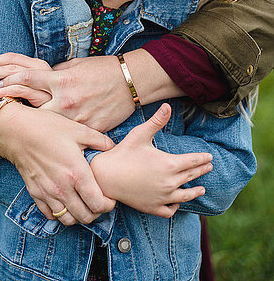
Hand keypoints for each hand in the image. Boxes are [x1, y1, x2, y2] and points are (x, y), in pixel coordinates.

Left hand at [0, 53, 51, 106]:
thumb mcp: (35, 85)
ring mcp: (42, 82)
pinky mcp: (42, 96)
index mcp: (37, 65)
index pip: (12, 56)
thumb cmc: (47, 99)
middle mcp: (41, 69)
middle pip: (11, 63)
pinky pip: (20, 89)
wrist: (66, 113)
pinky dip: (5, 90)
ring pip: (15, 73)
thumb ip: (20, 78)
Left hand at [0, 55, 134, 131]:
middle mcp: (65, 100)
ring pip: (46, 126)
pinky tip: (46, 143)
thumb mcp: (75, 66)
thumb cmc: (102, 70)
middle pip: (29, 106)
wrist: (131, 82)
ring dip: (31, 126)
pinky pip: (67, 137)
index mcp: (61, 80)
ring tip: (17, 128)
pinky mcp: (87, 131)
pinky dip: (55, 138)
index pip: (25, 80)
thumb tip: (37, 80)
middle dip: (11, 106)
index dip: (6, 82)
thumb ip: (54, 75)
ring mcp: (75, 118)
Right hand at [0, 101, 115, 225]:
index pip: (98, 204)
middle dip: (96, 212)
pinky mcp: (35, 194)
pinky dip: (60, 214)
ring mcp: (47, 193)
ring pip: (68, 220)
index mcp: (76, 173)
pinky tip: (65, 201)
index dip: (108, 205)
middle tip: (99, 201)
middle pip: (85, 216)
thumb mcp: (79, 130)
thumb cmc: (48, 127)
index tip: (110, 198)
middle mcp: (62, 188)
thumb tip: (114, 148)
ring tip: (83, 203)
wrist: (17, 131)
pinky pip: (50, 215)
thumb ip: (101, 141)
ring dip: (79, 216)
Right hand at [90, 104, 212, 217]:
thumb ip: (157, 121)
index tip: (209, 157)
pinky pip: (170, 210)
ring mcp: (162, 197)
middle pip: (191, 176)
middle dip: (201, 170)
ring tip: (202, 189)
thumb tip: (167, 105)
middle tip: (209, 167)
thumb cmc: (123, 152)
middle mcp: (169, 182)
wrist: (106, 176)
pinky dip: (176, 206)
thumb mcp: (140, 134)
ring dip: (195, 191)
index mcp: (169, 164)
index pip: (193, 161)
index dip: (202, 158)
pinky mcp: (153, 208)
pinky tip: (177, 202)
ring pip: (185, 196)